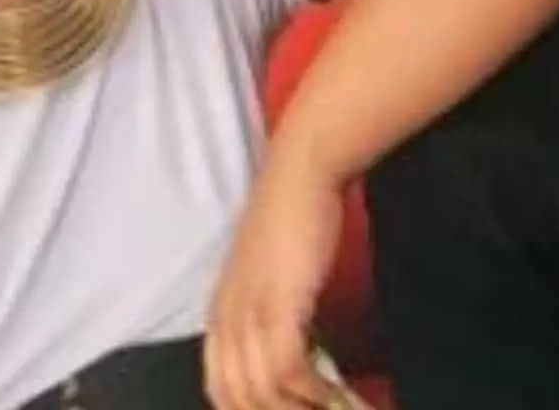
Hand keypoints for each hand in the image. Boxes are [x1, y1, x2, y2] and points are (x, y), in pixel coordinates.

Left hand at [205, 154, 345, 408]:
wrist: (301, 173)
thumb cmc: (294, 215)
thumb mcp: (272, 273)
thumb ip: (272, 310)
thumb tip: (303, 347)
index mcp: (220, 313)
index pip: (219, 387)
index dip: (250, 408)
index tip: (291, 407)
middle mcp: (225, 318)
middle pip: (236, 399)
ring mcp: (249, 313)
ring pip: (262, 393)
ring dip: (301, 408)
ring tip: (339, 408)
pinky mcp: (278, 305)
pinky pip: (289, 372)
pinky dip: (315, 393)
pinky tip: (339, 396)